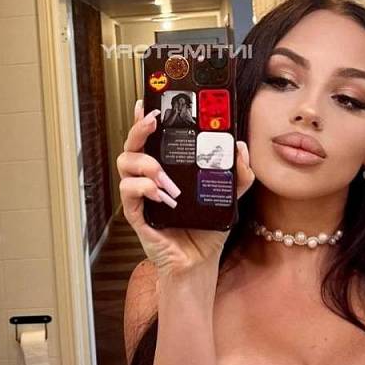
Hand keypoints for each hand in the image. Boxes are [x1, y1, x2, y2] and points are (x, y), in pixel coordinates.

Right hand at [117, 99, 255, 276]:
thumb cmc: (207, 228)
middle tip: (153, 121)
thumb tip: (239, 147)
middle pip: (131, 144)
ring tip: (165, 176)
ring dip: (145, 164)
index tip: (147, 102)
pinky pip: (128, 192)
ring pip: (125, 164)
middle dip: (138, 129)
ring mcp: (139, 194)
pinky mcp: (135, 213)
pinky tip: (161, 193)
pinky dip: (143, 188)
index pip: (151, 137)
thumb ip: (238, 173)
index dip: (143, 118)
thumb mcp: (228, 196)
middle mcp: (148, 176)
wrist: (199, 262)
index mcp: (166, 167)